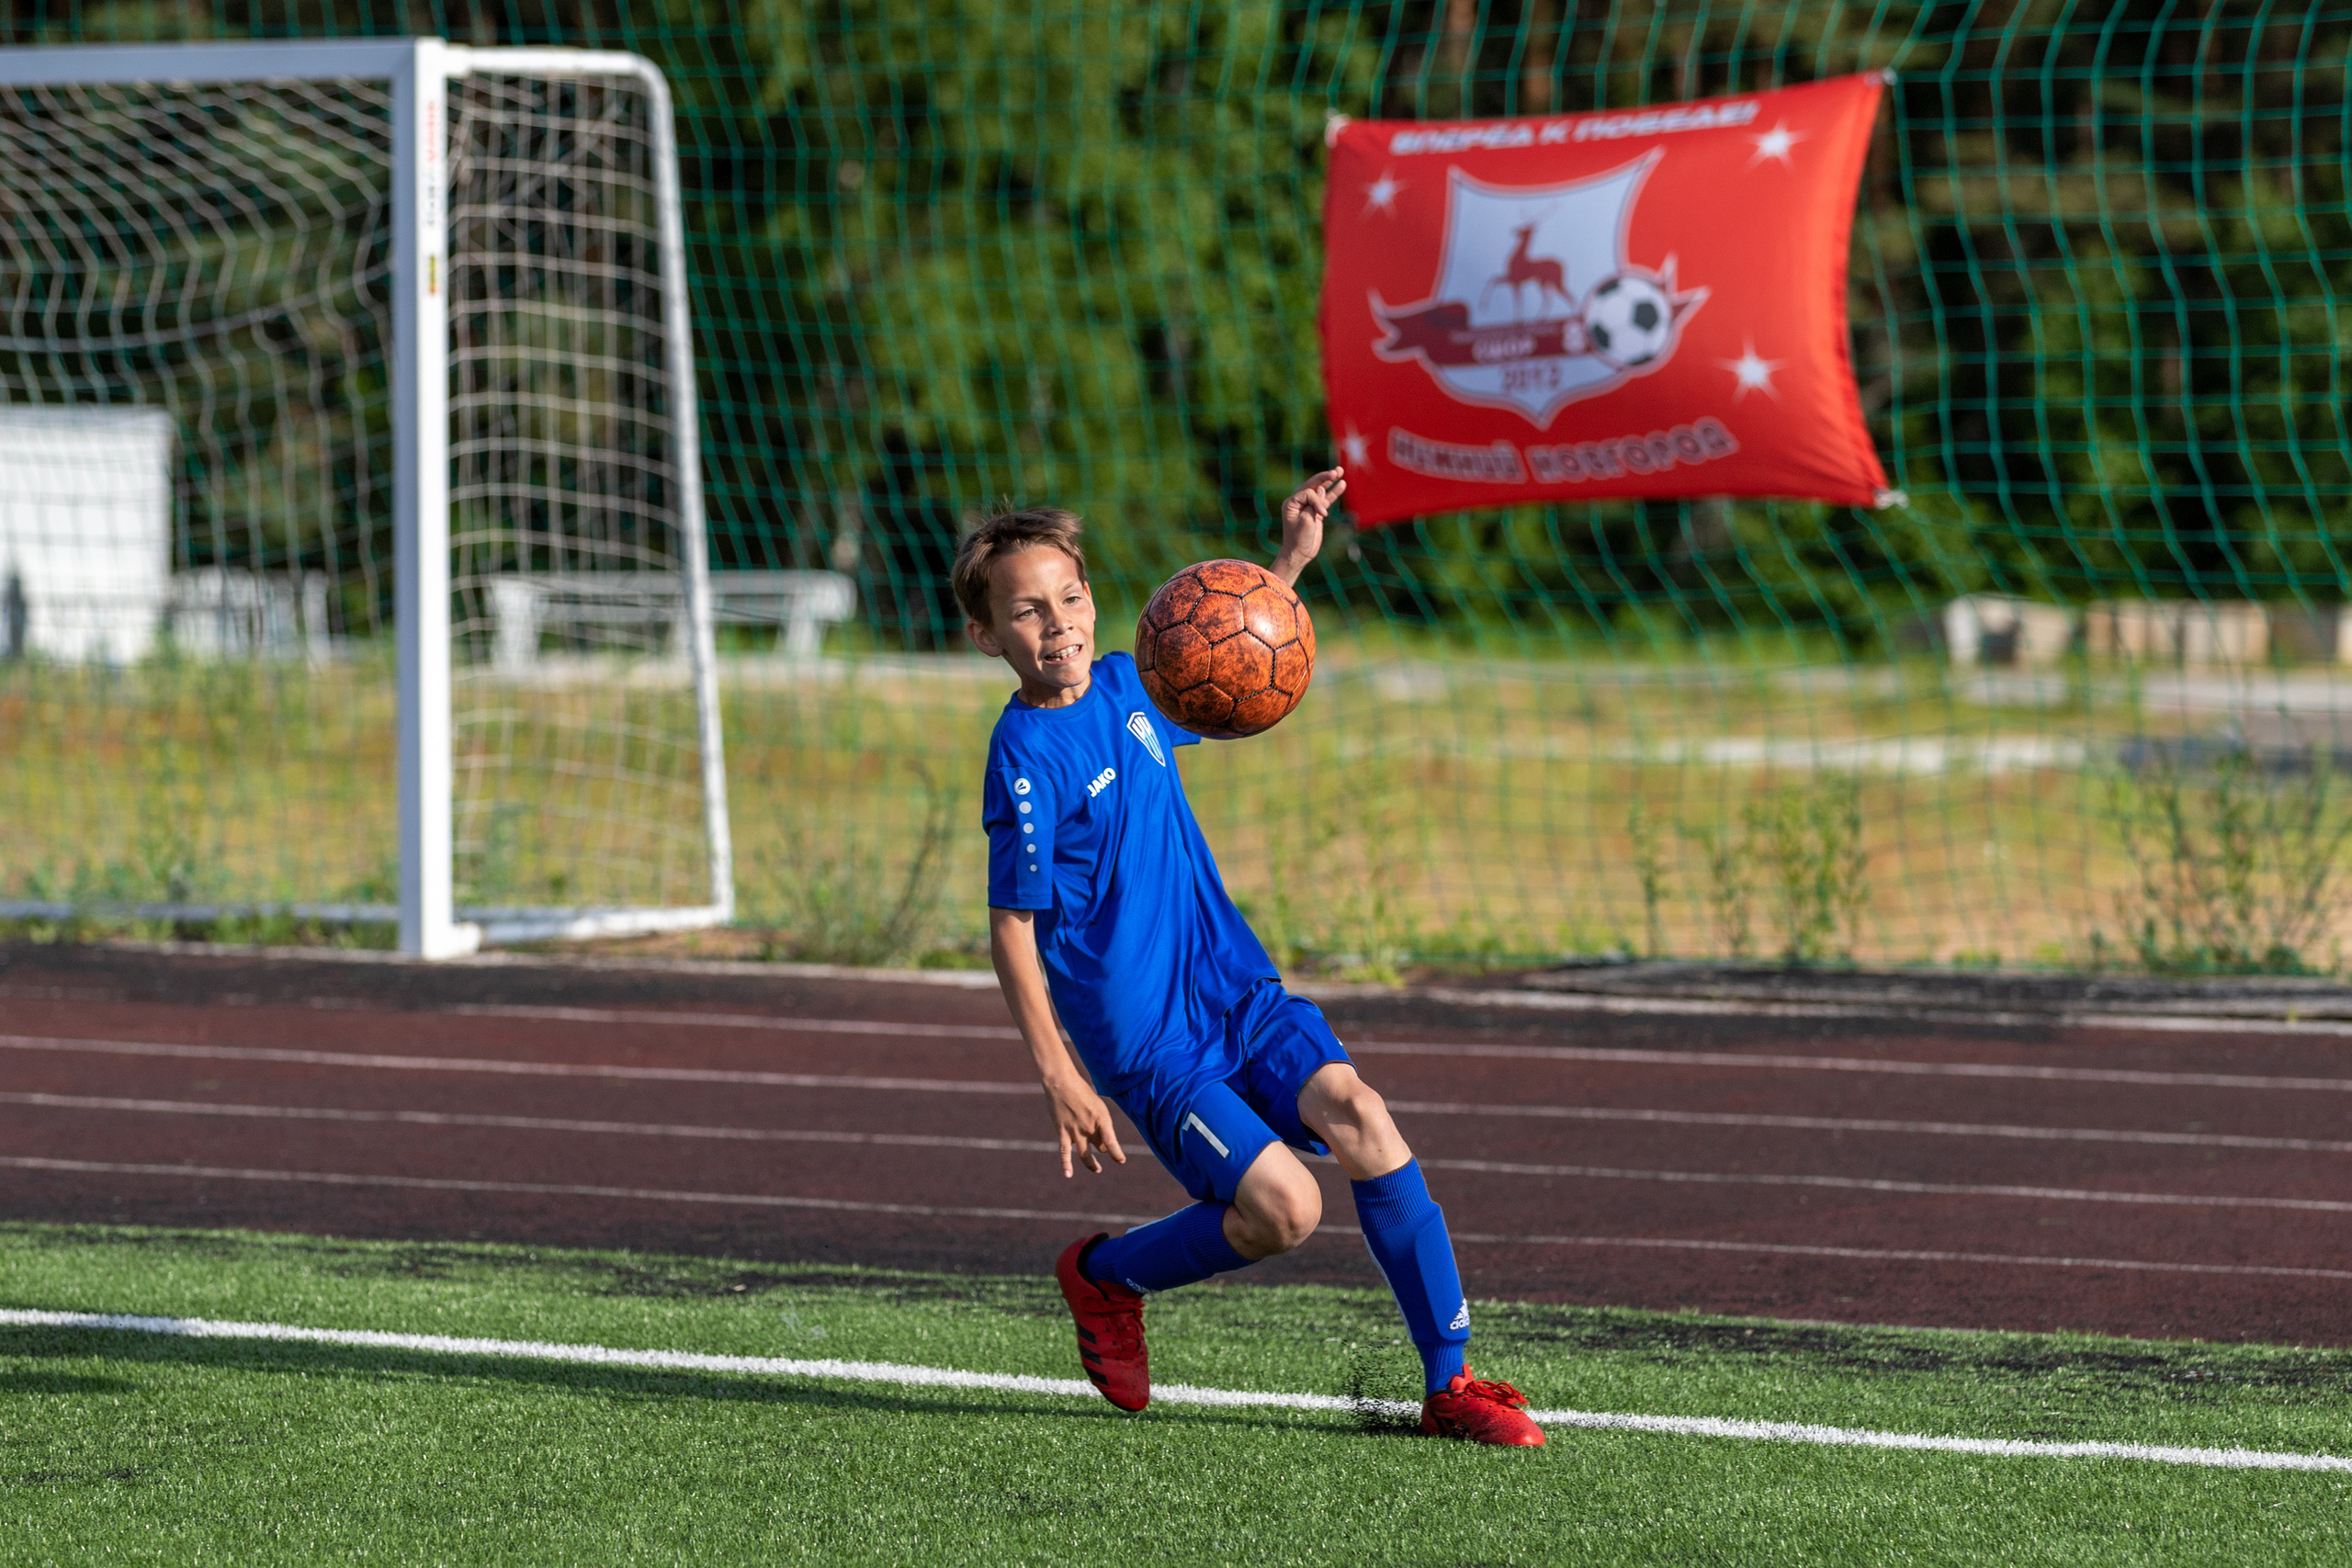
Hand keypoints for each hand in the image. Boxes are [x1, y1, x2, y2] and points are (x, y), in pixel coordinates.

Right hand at [1044, 1076, 1126, 1177]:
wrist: (1062, 1083)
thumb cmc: (1082, 1092)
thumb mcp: (1097, 1105)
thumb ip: (1100, 1124)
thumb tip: (1102, 1144)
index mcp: (1101, 1118)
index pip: (1111, 1141)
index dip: (1117, 1153)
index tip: (1121, 1161)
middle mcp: (1089, 1126)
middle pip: (1099, 1146)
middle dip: (1103, 1150)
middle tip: (1103, 1151)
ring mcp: (1075, 1130)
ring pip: (1084, 1154)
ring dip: (1091, 1164)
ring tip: (1097, 1169)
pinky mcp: (1062, 1131)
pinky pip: (1064, 1152)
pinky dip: (1066, 1164)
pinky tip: (1068, 1175)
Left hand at [1273, 467, 1345, 586]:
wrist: (1299, 554)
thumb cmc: (1299, 539)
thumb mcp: (1306, 522)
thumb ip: (1314, 505)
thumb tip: (1321, 488)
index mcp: (1291, 503)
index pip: (1308, 492)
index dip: (1317, 500)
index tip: (1323, 514)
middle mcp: (1298, 502)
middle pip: (1313, 485)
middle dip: (1325, 478)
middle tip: (1336, 471)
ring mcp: (1307, 506)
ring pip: (1320, 490)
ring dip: (1330, 482)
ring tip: (1340, 471)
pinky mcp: (1315, 512)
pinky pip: (1325, 500)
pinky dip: (1333, 493)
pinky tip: (1342, 484)